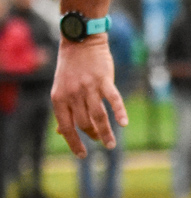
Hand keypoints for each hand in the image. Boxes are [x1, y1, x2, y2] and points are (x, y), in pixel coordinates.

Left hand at [51, 36, 124, 156]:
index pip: (66, 127)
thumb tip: (61, 132)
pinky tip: (123, 124)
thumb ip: (63, 110)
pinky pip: (113, 100)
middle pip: (85, 123)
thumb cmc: (71, 67)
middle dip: (93, 136)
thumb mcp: (61, 89)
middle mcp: (72, 94)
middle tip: (101, 141)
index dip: (74, 143)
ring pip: (98, 116)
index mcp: (59, 98)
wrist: (80, 41)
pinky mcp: (104, 80)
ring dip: (106, 133)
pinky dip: (119, 112)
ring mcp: (89, 87)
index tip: (83, 155)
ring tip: (111, 145)